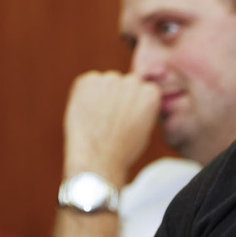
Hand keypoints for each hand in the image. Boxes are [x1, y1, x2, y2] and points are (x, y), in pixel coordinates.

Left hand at [63, 71, 159, 185]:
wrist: (98, 158)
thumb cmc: (122, 149)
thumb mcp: (144, 128)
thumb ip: (141, 108)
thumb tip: (131, 100)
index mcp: (151, 93)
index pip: (142, 91)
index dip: (132, 106)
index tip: (126, 120)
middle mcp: (132, 81)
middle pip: (124, 84)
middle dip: (118, 97)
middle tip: (109, 120)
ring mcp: (109, 79)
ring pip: (105, 84)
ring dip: (101, 96)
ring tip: (97, 120)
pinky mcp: (87, 80)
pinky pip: (87, 85)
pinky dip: (84, 96)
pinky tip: (86, 115)